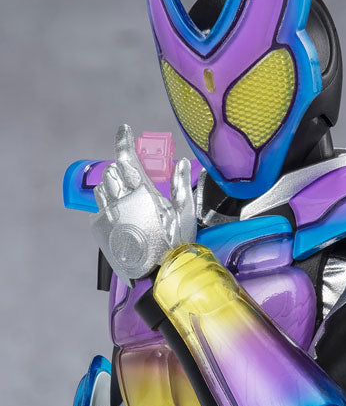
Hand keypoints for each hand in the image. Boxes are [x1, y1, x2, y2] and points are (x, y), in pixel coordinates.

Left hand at [91, 124, 195, 282]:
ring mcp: (109, 214)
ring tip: (128, 194)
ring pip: (103, 187)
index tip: (124, 129)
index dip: (124, 139)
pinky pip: (100, 207)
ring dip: (114, 184)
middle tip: (136, 175)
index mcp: (143, 192)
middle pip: (113, 170)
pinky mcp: (101, 228)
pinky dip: (109, 203)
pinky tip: (123, 213)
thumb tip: (183, 162)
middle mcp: (122, 199)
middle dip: (123, 167)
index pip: (127, 157)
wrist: (156, 275)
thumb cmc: (174, 244)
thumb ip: (181, 185)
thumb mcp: (185, 214)